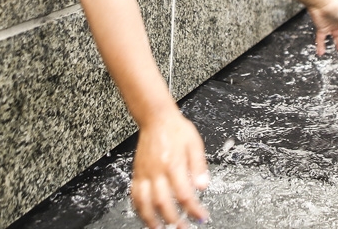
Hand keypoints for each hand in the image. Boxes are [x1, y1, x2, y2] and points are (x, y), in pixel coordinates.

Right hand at [130, 109, 208, 227]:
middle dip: (174, 220)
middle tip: (183, 228)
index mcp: (173, 163)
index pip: (184, 193)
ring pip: (144, 202)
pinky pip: (134, 195)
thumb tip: (203, 186)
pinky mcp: (136, 173)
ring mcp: (144, 173)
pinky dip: (139, 209)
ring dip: (152, 220)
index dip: (193, 209)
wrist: (156, 118)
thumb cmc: (176, 129)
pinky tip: (146, 216)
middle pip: (163, 203)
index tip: (201, 216)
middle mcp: (157, 171)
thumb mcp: (195, 144)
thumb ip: (199, 166)